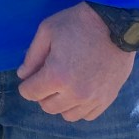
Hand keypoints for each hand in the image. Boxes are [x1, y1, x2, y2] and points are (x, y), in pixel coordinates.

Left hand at [16, 2, 134, 121]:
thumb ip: (32, 56)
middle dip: (42, 94)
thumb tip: (23, 75)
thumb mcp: (47, 31)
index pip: (31, 93)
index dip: (26, 85)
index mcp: (56, 75)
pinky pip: (87, 115)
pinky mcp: (107, 100)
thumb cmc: (77, 23)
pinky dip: (79, 107)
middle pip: (48, 107)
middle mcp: (74, 93)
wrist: (115, 24)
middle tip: (47, 78)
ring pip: (67, 115)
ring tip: (63, 85)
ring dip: (61, 103)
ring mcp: (93, 99)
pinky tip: (78, 90)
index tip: (29, 77)